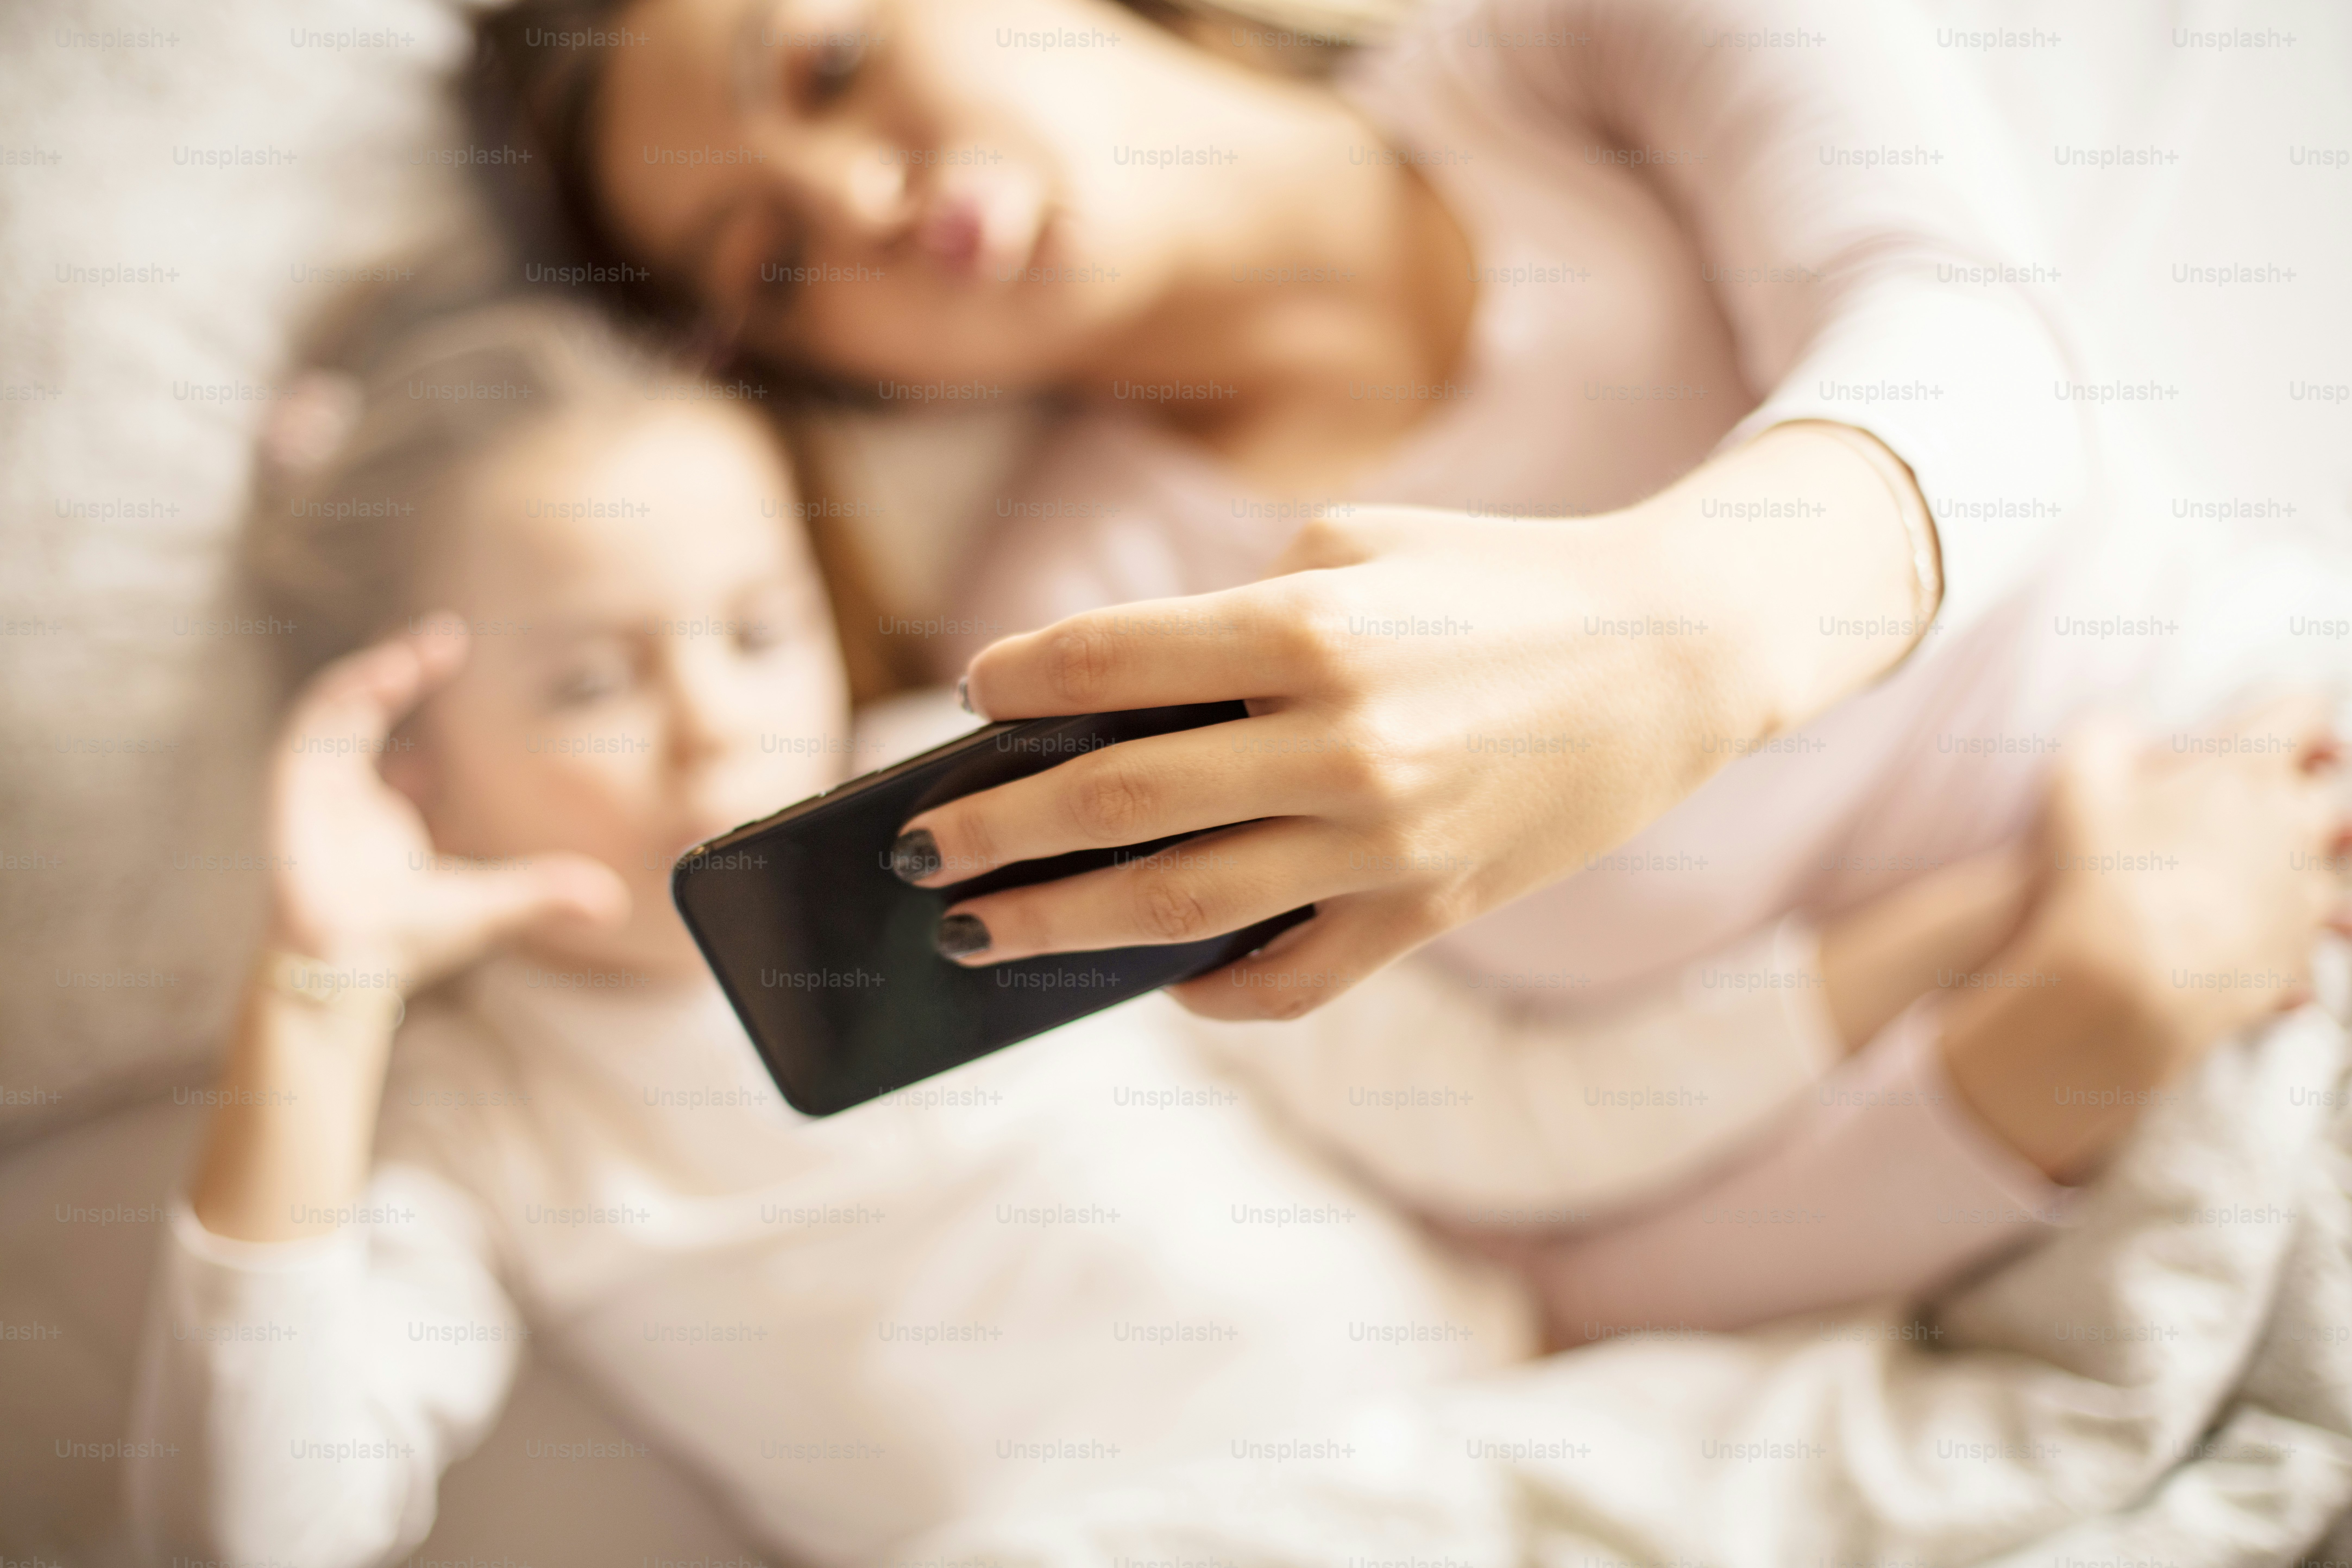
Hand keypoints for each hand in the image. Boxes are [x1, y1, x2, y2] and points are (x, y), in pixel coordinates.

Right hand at [265, 617, 629, 988]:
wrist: (347, 974)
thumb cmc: (406, 943)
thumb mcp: (490, 906)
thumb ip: (545, 893)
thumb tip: (615, 903)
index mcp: (379, 807)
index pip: (389, 729)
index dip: (415, 686)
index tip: (454, 653)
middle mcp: (343, 792)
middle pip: (364, 707)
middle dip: (399, 667)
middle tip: (447, 637)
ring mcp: (312, 792)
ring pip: (332, 710)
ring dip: (370, 673)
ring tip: (421, 650)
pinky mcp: (288, 797)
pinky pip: (304, 735)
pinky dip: (337, 703)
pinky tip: (379, 678)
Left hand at [890, 424, 1927, 1018]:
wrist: (1669, 653)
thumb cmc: (1493, 582)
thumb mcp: (1355, 549)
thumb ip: (1233, 619)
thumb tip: (1112, 710)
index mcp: (1311, 627)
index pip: (1109, 662)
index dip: (1017, 681)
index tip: (970, 697)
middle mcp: (1336, 741)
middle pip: (1112, 799)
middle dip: (991, 832)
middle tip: (914, 855)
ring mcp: (1383, 841)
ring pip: (1174, 907)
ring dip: (1054, 925)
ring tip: (975, 936)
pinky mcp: (1427, 912)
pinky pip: (1290, 980)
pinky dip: (1210, 991)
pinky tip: (1157, 980)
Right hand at [2032, 694, 2346, 1050]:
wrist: (2118, 981)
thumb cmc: (2095, 872)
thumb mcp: (2074, 779)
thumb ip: (2103, 739)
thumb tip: (2122, 734)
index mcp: (2248, 772)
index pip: (2302, 712)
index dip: (2289, 717)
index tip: (2273, 732)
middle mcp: (2293, 829)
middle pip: (2331, 797)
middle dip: (2304, 797)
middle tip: (2255, 809)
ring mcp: (2300, 899)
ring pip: (2332, 876)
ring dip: (2298, 875)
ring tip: (2248, 887)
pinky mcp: (2292, 958)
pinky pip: (2308, 944)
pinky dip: (2281, 939)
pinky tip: (2237, 943)